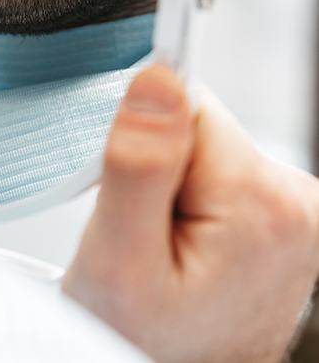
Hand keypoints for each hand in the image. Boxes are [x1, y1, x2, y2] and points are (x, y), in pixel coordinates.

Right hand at [63, 65, 318, 362]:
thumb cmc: (147, 337)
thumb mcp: (118, 260)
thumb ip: (138, 164)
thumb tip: (159, 79)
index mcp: (263, 205)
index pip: (188, 107)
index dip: (145, 146)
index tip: (136, 198)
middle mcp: (298, 202)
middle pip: (199, 125)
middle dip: (158, 166)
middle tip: (145, 227)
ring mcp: (296, 208)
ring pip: (206, 146)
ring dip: (173, 184)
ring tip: (165, 240)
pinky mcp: (282, 210)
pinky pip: (220, 167)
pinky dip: (192, 195)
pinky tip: (186, 239)